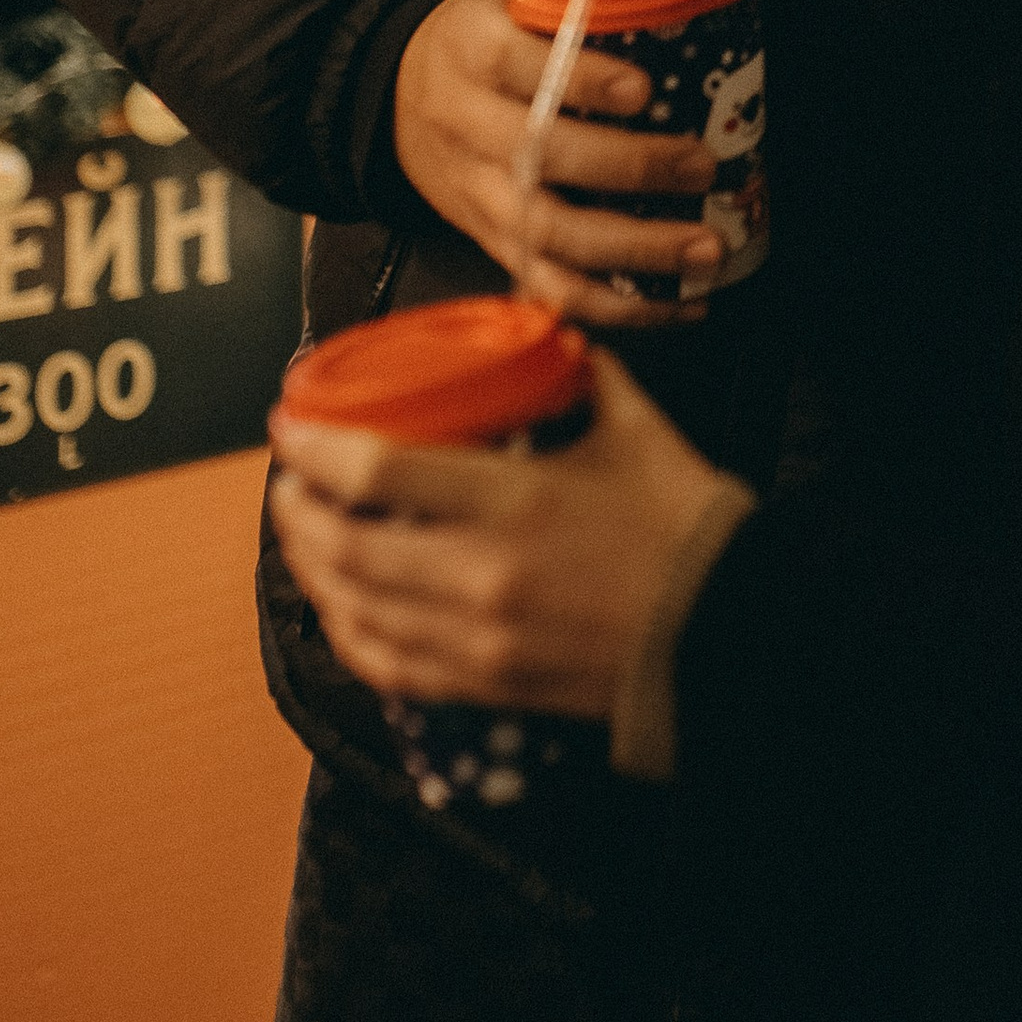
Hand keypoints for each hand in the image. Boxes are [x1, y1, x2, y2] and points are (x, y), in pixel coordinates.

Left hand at [268, 350, 752, 717]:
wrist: (731, 629)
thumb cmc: (687, 525)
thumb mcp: (636, 428)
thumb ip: (583, 374)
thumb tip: (549, 335)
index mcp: (516, 502)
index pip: (376, 474)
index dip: (315, 447)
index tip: (291, 423)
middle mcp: (482, 577)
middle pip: (346, 546)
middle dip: (298, 509)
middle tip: (290, 477)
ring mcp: (479, 642)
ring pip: (355, 609)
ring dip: (312, 568)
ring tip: (302, 533)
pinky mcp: (489, 687)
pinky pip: (391, 666)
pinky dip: (350, 633)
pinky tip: (341, 608)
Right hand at [394, 0, 729, 328]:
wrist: (391, 96)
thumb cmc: (480, 39)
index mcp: (470, 51)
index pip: (517, 66)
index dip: (580, 79)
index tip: (643, 88)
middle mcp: (467, 126)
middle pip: (538, 159)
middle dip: (627, 167)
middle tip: (702, 166)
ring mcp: (477, 193)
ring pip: (545, 235)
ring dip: (632, 251)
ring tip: (704, 249)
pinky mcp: (491, 242)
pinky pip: (548, 286)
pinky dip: (615, 306)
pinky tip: (679, 303)